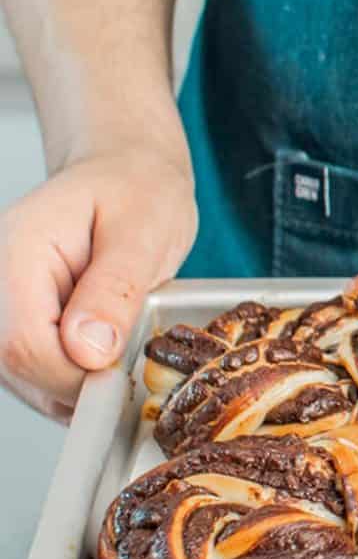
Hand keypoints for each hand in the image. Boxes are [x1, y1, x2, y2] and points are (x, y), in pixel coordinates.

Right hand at [0, 146, 196, 419]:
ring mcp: (2, 308)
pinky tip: (107, 346)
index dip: (75, 372)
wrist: (128, 177)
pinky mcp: (16, 327)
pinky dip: (78, 378)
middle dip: (82, 380)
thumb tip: (89, 351)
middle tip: (133, 355)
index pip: (22, 342)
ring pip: (27, 380)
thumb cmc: (138, 191)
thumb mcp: (143, 230)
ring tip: (122, 337)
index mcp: (18, 249)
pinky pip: (39, 377)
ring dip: (82, 381)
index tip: (124, 368)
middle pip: (19, 367)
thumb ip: (115, 289)